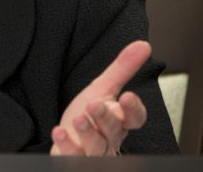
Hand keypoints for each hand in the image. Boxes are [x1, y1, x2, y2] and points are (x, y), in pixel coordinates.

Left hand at [50, 40, 149, 155]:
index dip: (133, 109)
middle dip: (105, 118)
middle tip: (94, 105)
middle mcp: (108, 137)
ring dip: (87, 132)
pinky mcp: (73, 157)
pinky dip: (66, 145)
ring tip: (78, 119)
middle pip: (113, 130)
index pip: (134, 118)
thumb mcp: (103, 88)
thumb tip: (143, 45)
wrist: (69, 139)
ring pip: (95, 145)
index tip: (127, 96)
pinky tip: (58, 132)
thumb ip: (123, 69)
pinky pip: (72, 155)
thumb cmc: (88, 115)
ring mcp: (91, 150)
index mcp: (119, 120)